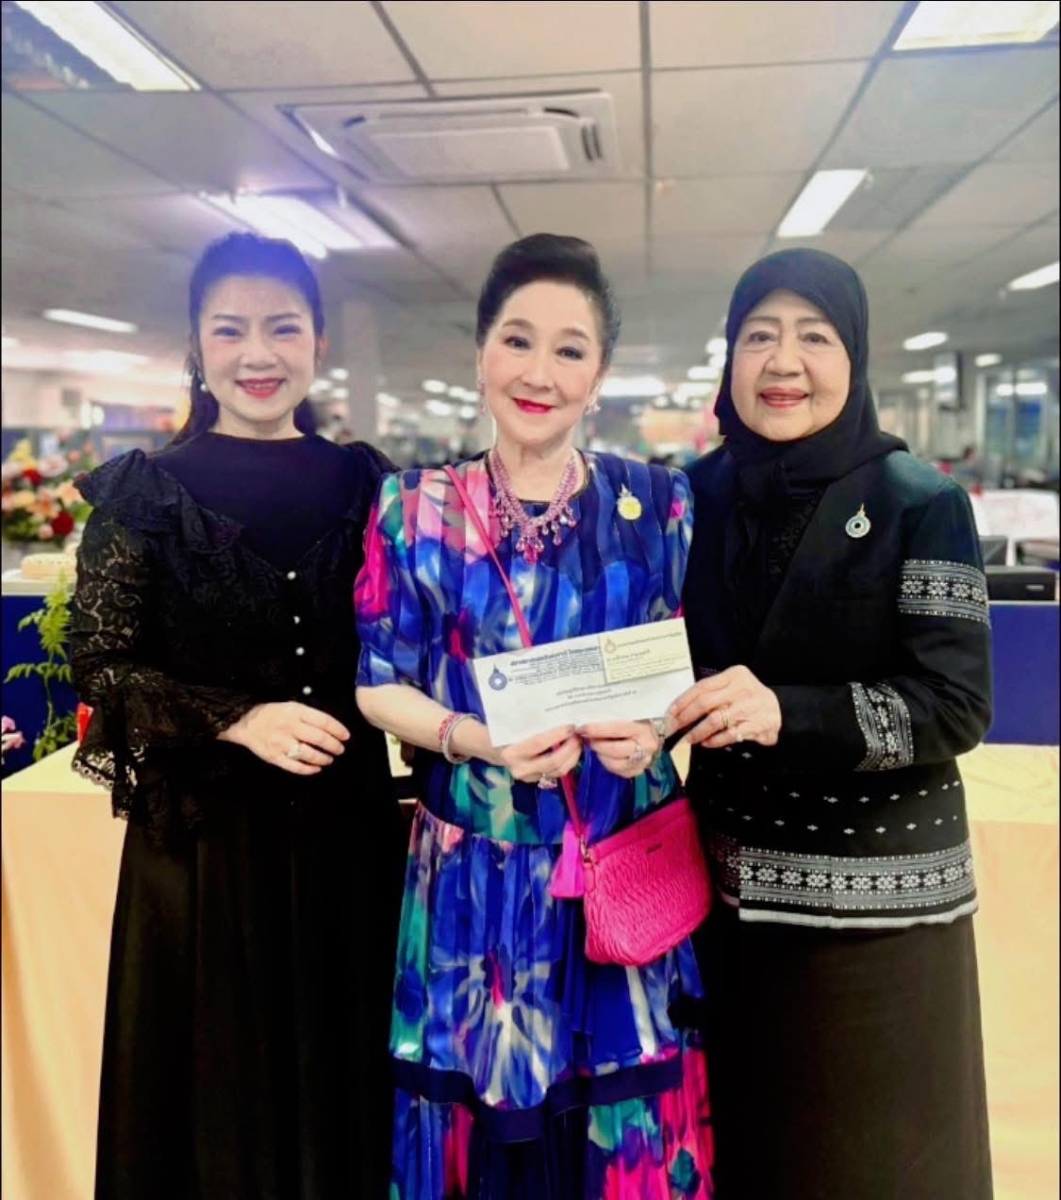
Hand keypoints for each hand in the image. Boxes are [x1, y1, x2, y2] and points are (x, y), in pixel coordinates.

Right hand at [220, 701, 349, 774]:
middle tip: (340, 749)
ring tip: (329, 759)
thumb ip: (309, 715)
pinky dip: (309, 769)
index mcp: (296, 712)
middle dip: (334, 746)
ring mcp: (282, 743)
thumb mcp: (291, 706)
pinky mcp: (275, 757)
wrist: (246, 722)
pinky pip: (295, 767)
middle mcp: (289, 727)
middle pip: (319, 738)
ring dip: (323, 758)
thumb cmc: (273, 714)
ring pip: (309, 754)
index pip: (323, 721)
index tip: (346, 736)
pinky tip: (316, 769)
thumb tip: (331, 727)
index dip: (338, 730)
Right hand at [499, 725, 581, 785]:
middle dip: (570, 748)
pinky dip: (568, 762)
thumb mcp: (514, 724)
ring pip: (558, 771)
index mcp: (512, 752)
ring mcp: (529, 777)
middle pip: (552, 761)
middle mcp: (520, 768)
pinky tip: (573, 751)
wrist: (494, 748)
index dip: (557, 735)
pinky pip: (556, 773)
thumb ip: (532, 722)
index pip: (539, 743)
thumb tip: (557, 712)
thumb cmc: (506, 730)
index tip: (570, 726)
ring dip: (572, 756)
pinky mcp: (536, 780)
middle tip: (579, 735)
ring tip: (578, 742)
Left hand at [578, 718, 663, 778]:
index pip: (617, 729)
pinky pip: (618, 772)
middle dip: (597, 744)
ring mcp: (644, 761)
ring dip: (600, 755)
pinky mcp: (639, 770)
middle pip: (615, 750)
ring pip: (615, 764)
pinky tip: (604, 754)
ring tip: (594, 745)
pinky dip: (608, 763)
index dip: (597, 729)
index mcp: (644, 728)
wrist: (656, 730)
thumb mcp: (631, 711)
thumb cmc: (640, 717)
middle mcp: (647, 746)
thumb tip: (588, 716)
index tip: (581, 728)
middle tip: (586, 738)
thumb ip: (613, 714)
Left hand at [668, 666, 780, 749]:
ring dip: (696, 732)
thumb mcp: (735, 687)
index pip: (702, 687)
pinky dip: (714, 740)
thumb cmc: (750, 699)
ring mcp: (748, 708)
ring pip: (714, 720)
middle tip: (671, 729)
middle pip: (705, 703)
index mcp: (734, 676)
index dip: (683, 701)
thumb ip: (713, 693)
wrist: (781, 711)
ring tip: (686, 740)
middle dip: (684, 718)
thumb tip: (681, 710)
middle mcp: (742, 689)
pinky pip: (728, 734)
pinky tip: (705, 743)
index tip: (670, 713)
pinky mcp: (755, 725)